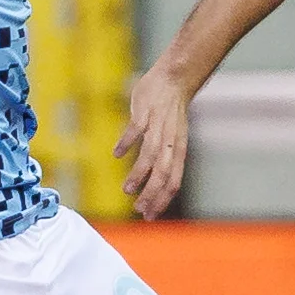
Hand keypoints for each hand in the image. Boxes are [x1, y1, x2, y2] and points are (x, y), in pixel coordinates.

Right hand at [116, 61, 195, 219]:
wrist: (175, 78)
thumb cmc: (171, 112)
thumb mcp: (173, 138)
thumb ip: (164, 159)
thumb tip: (150, 182)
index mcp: (178, 149)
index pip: (173, 180)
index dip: (162, 199)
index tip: (150, 216)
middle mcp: (170, 140)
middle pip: (163, 173)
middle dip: (151, 194)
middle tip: (138, 210)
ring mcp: (158, 125)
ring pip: (150, 155)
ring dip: (139, 175)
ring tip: (126, 190)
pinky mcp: (146, 111)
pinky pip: (136, 130)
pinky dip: (127, 143)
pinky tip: (117, 154)